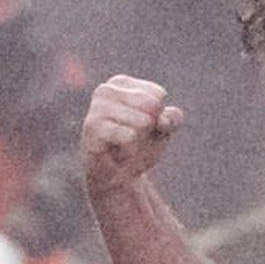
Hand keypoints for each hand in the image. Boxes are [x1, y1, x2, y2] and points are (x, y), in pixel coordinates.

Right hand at [82, 75, 183, 195]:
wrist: (115, 179)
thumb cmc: (138, 148)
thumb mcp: (162, 130)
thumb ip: (171, 119)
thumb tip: (163, 119)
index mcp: (121, 84)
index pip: (158, 95)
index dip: (159, 117)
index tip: (143, 129)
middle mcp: (105, 90)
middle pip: (152, 105)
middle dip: (151, 128)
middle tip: (134, 139)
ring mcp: (97, 109)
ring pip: (143, 120)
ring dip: (141, 140)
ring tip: (125, 146)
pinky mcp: (92, 129)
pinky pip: (130, 137)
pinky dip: (131, 151)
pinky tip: (119, 155)